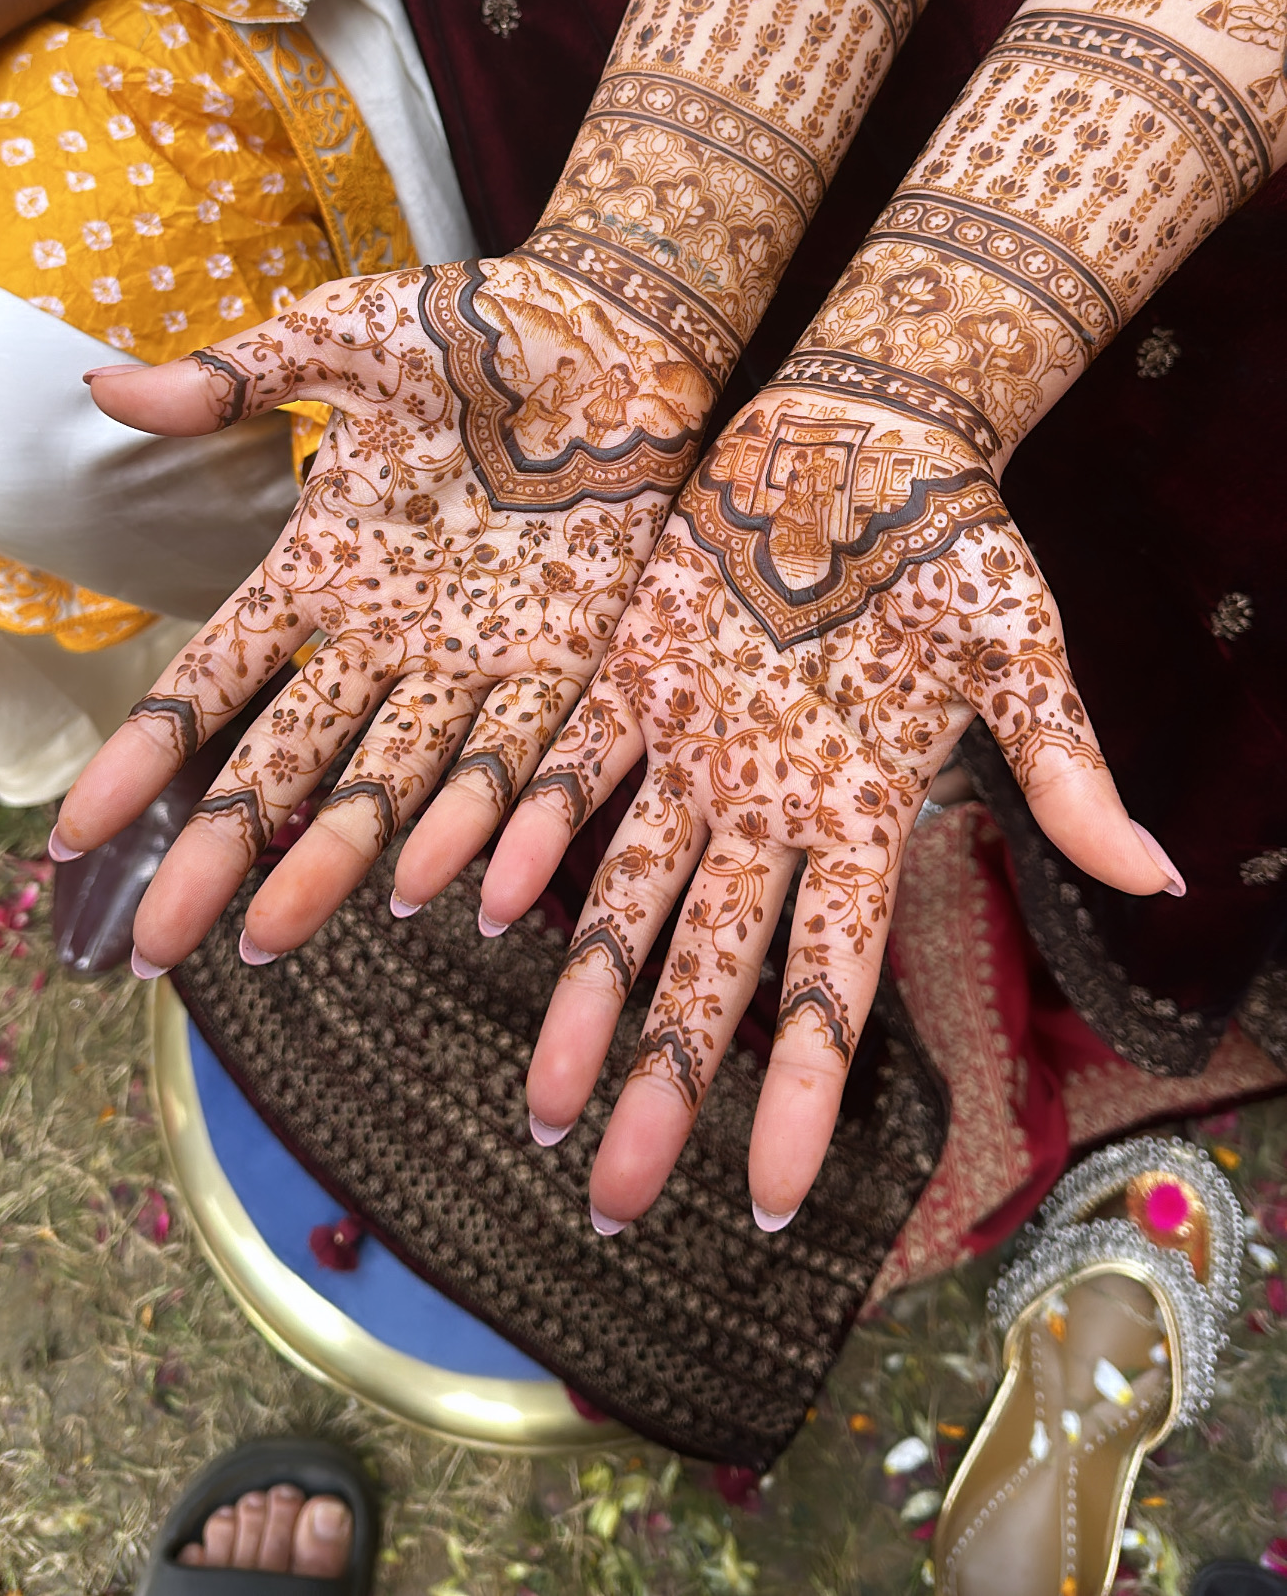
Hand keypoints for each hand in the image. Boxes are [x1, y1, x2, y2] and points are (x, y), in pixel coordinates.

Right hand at [57, 255, 711, 968]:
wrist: (611, 326)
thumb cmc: (471, 327)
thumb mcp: (336, 340)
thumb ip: (229, 380)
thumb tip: (100, 384)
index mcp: (321, 568)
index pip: (212, 680)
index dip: (148, 754)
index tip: (80, 835)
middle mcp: (387, 636)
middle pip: (286, 760)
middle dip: (218, 849)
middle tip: (156, 939)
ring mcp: (476, 656)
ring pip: (391, 781)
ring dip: (331, 857)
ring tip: (273, 937)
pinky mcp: (568, 657)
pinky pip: (518, 755)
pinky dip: (481, 820)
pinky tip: (436, 888)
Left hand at [483, 385, 1179, 1228]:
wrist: (867, 431)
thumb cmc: (956, 537)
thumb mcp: (1017, 650)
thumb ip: (1061, 765)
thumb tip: (1158, 873)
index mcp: (861, 813)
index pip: (831, 981)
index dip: (802, 1090)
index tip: (768, 1203)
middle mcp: (768, 804)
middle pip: (712, 969)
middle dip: (666, 1082)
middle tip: (615, 1198)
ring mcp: (694, 745)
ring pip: (625, 893)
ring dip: (584, 993)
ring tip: (540, 1101)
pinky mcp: (633, 671)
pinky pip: (573, 766)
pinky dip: (534, 830)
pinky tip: (476, 900)